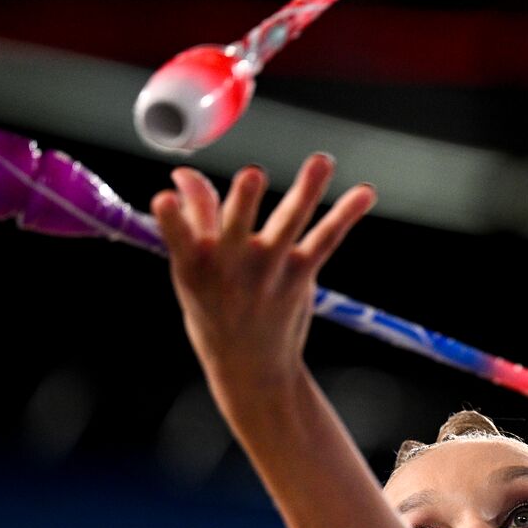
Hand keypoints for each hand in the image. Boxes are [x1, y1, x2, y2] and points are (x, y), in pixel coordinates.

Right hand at [150, 153, 376, 394]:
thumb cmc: (214, 309)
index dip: (170, 219)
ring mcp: (269, 271)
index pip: (177, 238)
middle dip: (244, 200)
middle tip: (252, 174)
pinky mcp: (300, 275)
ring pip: (288, 223)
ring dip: (306, 190)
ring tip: (320, 161)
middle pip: (237, 226)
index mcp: (193, 266)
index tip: (163, 199)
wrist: (250, 365)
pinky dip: (345, 214)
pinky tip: (365, 193)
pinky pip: (325, 239)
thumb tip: (183, 174)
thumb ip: (193, 219)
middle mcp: (231, 268)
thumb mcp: (191, 273)